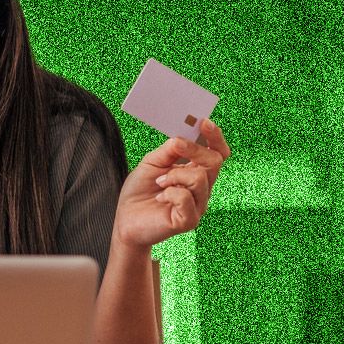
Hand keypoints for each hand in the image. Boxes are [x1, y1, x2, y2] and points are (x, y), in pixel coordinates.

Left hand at [113, 119, 230, 251]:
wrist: (126, 219)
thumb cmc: (141, 191)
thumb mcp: (152, 163)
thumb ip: (169, 150)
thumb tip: (182, 137)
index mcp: (196, 172)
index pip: (217, 154)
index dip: (215, 138)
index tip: (204, 122)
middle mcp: (202, 188)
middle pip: (214, 162)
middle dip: (193, 150)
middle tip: (175, 147)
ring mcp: (198, 205)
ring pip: (200, 179)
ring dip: (175, 175)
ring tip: (159, 182)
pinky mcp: (189, 220)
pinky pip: (186, 198)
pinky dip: (170, 193)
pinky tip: (160, 197)